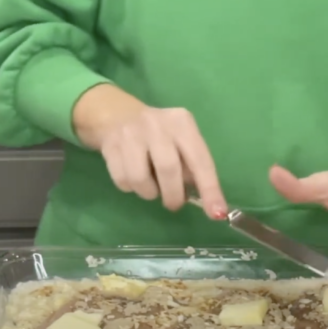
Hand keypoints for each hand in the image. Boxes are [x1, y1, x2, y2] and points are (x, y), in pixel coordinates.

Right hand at [98, 106, 226, 217]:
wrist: (117, 114)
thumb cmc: (158, 135)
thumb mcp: (180, 141)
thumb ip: (191, 166)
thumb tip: (205, 200)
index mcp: (182, 123)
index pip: (200, 160)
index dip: (210, 189)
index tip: (217, 213)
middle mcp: (158, 125)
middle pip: (168, 169)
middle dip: (173, 195)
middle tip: (174, 204)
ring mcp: (131, 134)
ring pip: (140, 178)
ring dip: (149, 193)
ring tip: (151, 187)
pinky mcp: (110, 146)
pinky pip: (122, 180)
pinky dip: (130, 187)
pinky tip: (133, 176)